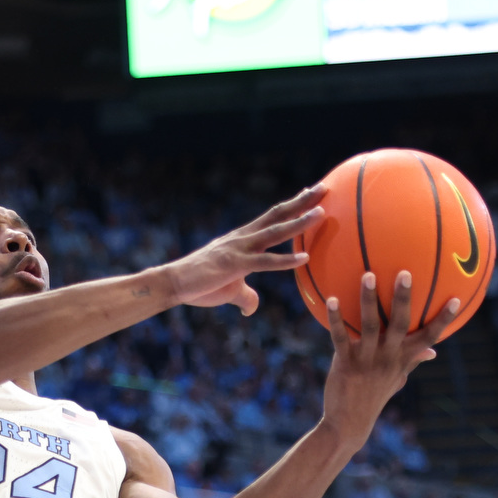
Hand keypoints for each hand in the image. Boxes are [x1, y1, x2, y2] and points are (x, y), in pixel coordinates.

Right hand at [159, 187, 325, 316]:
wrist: (173, 283)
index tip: (309, 192)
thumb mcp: (229, 290)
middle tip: (324, 188)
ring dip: (299, 223)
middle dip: (302, 201)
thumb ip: (245, 297)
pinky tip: (305, 257)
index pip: (272, 217)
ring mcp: (240, 249)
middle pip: (278, 215)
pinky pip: (265, 262)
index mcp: (243, 239)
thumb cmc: (199, 285)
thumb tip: (251, 309)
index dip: (292, 204)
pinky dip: (286, 260)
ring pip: (275, 233)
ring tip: (321, 212)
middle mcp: (244, 238)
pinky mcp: (235, 265)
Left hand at [318, 271, 454, 444]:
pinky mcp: (345, 365)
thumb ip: (412, 361)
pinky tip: (331, 299)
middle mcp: (388, 359)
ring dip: (368, 300)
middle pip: (401, 325)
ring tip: (368, 275)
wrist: (349, 424)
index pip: (429, 338)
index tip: (456, 299)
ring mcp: (367, 362)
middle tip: (405, 273)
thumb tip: (433, 351)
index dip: (443, 320)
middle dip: (404, 299)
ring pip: (370, 326)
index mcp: (403, 360)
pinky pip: (340, 338)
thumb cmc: (374, 397)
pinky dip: (336, 318)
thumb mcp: (397, 380)